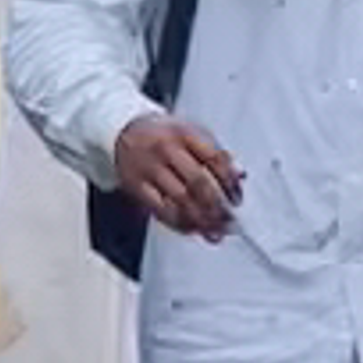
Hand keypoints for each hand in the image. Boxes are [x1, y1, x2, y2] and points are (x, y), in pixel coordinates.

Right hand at [110, 110, 243, 239]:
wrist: (123, 131)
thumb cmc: (162, 135)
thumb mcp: (190, 132)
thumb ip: (215, 152)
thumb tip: (240, 175)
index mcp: (184, 133)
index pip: (214, 159)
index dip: (230, 182)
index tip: (237, 198)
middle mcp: (166, 149)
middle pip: (198, 182)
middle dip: (218, 207)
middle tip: (229, 221)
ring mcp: (150, 168)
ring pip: (181, 200)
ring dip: (201, 220)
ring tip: (215, 232)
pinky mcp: (137, 186)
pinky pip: (161, 210)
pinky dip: (180, 223)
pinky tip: (192, 228)